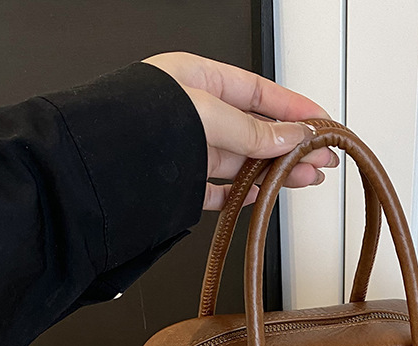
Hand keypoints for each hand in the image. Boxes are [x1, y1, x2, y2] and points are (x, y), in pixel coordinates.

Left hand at [142, 52, 337, 210]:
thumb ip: (254, 129)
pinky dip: (242, 194)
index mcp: (195, 79)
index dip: (294, 108)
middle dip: (292, 144)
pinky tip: (262, 195)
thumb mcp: (209, 116)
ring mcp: (185, 149)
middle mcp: (191, 113)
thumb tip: (291, 136)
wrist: (96, 171)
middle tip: (321, 158)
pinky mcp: (178, 183)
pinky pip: (218, 188)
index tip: (320, 123)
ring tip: (305, 178)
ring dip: (276, 170)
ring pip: (242, 160)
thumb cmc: (134, 126)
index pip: (258, 91)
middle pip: (255, 128)